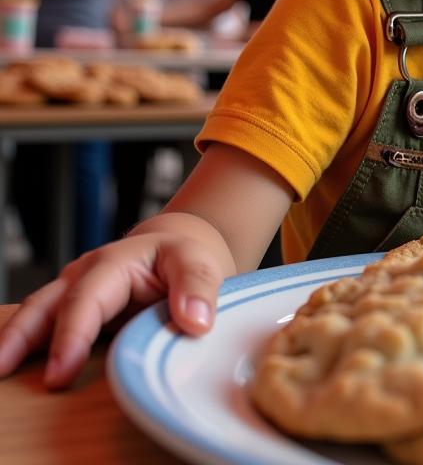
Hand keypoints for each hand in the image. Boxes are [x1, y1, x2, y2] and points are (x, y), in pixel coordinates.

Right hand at [0, 228, 227, 388]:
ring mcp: (73, 297)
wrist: (174, 254)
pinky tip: (15, 372)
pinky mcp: (72, 317)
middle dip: (19, 337)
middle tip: (1, 369)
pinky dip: (27, 349)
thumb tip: (194, 321)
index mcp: (113, 263)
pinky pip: (43, 331)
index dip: (71, 335)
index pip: (86, 299)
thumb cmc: (181, 258)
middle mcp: (84, 277)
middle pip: (45, 305)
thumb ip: (197, 287)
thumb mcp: (199, 262)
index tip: (60, 372)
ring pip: (35, 316)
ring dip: (14, 343)